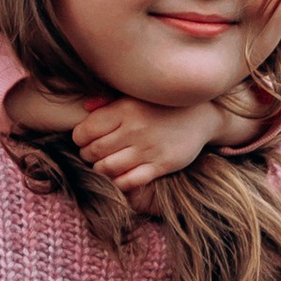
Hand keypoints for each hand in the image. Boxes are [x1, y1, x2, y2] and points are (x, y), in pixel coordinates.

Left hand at [16, 88, 229, 186]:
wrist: (201, 115)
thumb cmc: (162, 105)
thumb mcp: (135, 96)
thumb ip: (109, 102)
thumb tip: (85, 107)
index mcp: (124, 109)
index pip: (85, 131)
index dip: (79, 138)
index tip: (84, 140)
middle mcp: (134, 129)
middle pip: (94, 151)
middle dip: (87, 155)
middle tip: (91, 155)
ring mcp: (148, 149)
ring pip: (108, 168)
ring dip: (100, 170)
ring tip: (103, 166)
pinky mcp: (162, 165)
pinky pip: (130, 181)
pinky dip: (118, 183)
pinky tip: (118, 177)